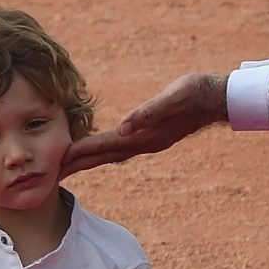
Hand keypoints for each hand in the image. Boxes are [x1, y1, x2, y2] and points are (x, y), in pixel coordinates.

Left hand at [61, 72, 228, 175]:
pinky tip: (96, 152)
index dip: (82, 151)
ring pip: (110, 155)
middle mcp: (144, 143)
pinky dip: (103, 152)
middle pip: (103, 157)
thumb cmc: (196, 93)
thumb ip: (149, 112)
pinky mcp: (151, 136)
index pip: (106, 145)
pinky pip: (120, 148)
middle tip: (51, 174)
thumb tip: (123, 127)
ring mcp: (148, 142)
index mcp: (145, 136)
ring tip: (66, 167)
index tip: (59, 159)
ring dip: (88, 161)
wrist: (217, 98)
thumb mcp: (174, 97)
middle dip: (78, 165)